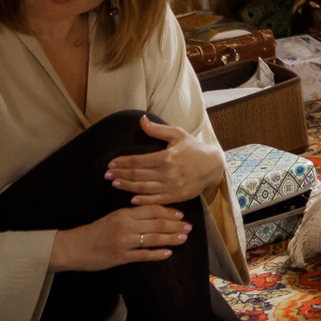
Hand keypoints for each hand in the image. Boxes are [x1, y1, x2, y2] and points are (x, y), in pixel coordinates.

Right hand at [50, 203, 188, 272]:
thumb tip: (154, 212)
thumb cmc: (95, 231)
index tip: (181, 214)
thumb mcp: (113, 217)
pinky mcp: (120, 257)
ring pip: (153, 238)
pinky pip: (143, 255)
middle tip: (188, 227)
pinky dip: (157, 254)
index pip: (152, 209)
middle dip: (175, 225)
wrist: (73, 247)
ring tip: (183, 238)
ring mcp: (123, 242)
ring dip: (170, 238)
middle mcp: (125, 226)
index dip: (168, 212)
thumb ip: (131, 214)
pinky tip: (168, 253)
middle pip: (156, 223)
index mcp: (124, 213)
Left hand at [107, 116, 224, 204]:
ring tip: (114, 184)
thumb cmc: (194, 149)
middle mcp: (168, 173)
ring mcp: (172, 186)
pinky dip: (142, 200)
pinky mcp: (176, 197)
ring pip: (143, 188)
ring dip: (127, 186)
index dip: (123, 162)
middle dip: (120, 174)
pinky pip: (155, 200)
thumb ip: (157, 130)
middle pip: (137, 175)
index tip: (111, 163)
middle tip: (107, 175)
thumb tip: (141, 120)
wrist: (213, 166)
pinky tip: (131, 199)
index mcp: (167, 157)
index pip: (138, 161)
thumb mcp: (178, 135)